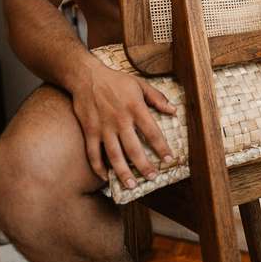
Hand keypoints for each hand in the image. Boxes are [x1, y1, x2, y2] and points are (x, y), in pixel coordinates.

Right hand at [72, 62, 176, 189]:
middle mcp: (120, 120)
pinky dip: (99, 167)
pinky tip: (106, 177)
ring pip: (114, 155)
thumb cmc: (115, 80)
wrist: (87, 76)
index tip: (169, 160)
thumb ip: (157, 97)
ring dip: (123, 172)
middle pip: (134, 148)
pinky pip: (93, 153)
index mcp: (135, 108)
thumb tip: (173, 110)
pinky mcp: (90, 130)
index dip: (161, 148)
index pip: (152, 132)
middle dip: (144, 166)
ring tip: (132, 185)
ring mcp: (104, 127)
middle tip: (152, 178)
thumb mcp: (139, 84)